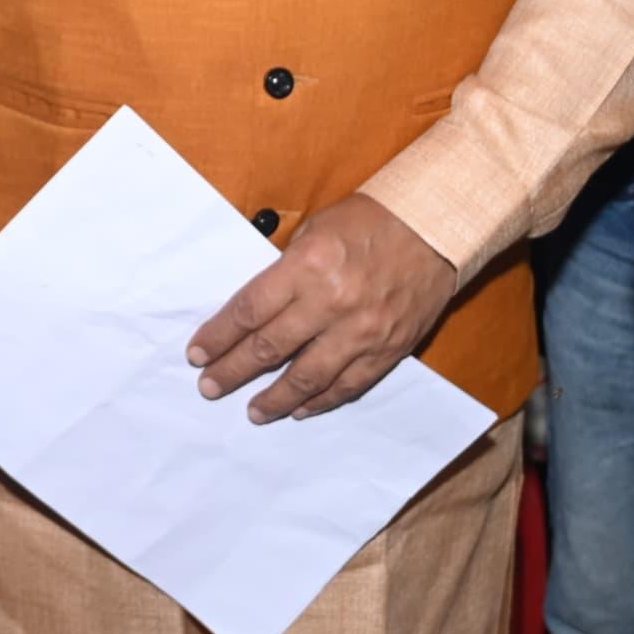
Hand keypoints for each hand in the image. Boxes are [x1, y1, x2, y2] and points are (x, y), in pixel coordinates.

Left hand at [187, 196, 459, 421]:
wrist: (435, 229)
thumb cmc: (370, 222)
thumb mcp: (315, 230)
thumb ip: (285, 270)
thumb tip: (254, 309)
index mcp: (307, 267)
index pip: (249, 311)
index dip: (219, 337)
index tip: (198, 354)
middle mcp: (331, 303)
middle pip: (269, 348)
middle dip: (233, 371)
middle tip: (210, 388)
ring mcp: (362, 331)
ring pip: (307, 378)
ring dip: (275, 398)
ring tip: (252, 411)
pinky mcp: (388, 349)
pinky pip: (348, 385)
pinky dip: (321, 401)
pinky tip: (300, 408)